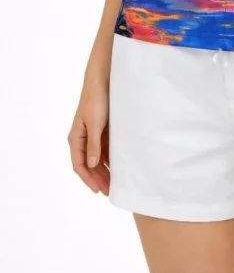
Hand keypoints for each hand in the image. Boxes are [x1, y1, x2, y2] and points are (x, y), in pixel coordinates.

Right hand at [68, 75, 109, 195]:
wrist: (103, 80)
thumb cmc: (96, 100)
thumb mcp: (95, 124)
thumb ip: (93, 145)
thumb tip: (92, 165)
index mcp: (76, 138)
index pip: (80, 165)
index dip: (88, 179)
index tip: (98, 190)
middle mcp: (83, 138)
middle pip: (89, 164)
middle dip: (98, 178)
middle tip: (109, 191)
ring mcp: (93, 135)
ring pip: (97, 158)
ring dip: (104, 170)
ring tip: (115, 183)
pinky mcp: (103, 130)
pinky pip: (105, 149)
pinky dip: (110, 159)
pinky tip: (118, 166)